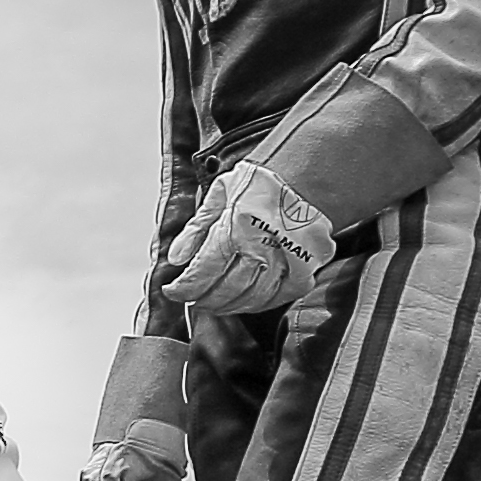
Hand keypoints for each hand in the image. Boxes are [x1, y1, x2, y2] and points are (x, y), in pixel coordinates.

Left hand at [162, 163, 336, 321]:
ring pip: (252, 299)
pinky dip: (257, 304)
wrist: (308, 174)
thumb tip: (175, 259)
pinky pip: (277, 298)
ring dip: (228, 306)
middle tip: (192, 301)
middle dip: (204, 300)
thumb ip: (196, 229)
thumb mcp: (220, 195)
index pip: (203, 271)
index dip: (184, 288)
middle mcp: (263, 248)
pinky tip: (243, 300)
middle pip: (226, 290)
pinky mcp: (306, 270)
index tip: (172, 292)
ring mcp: (288, 262)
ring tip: (213, 303)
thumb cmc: (260, 182)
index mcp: (237, 227)